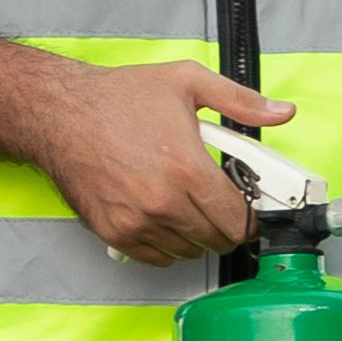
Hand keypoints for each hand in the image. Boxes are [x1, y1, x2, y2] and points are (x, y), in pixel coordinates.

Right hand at [0, 41, 288, 266]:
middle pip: (217, 240)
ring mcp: (137, 223)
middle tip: (221, 204)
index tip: (251, 207)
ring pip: (188, 252)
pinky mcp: (114, 234)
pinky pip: (157, 258)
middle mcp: (163, 203)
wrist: (59, 114)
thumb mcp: (187, 82)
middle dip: (227, 225)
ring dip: (196, 235)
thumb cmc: (118, 98)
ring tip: (189, 206)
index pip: (239, 218)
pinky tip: (164, 217)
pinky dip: (167, 245)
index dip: (252, 215)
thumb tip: (282, 113)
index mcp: (187, 169)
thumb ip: (240, 100)